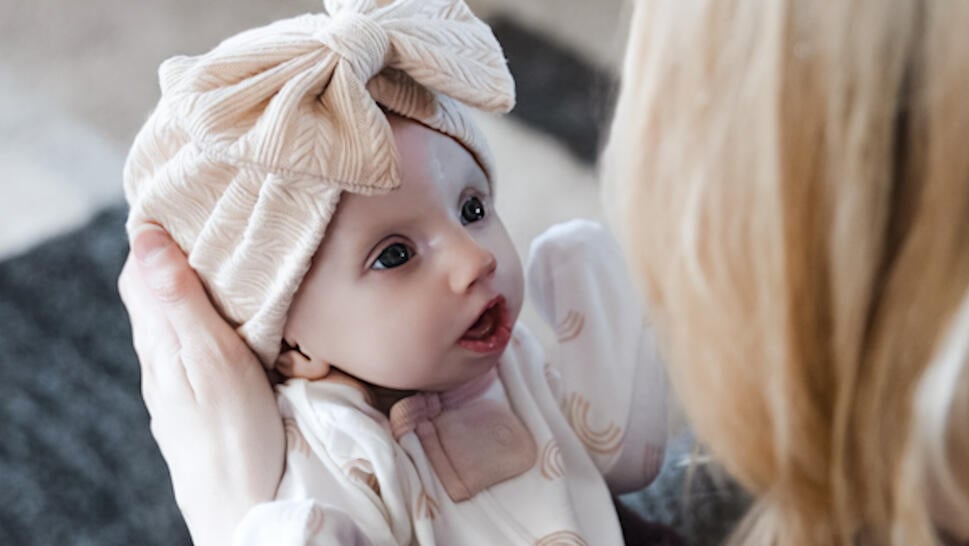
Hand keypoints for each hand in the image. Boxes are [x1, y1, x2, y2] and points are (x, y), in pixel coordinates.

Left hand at [118, 224, 284, 545]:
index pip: (138, 273)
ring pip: (172, 320)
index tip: (181, 201)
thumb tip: (144, 237)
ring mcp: (176, 383)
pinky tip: (227, 317)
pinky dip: (200, 317)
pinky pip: (190, 345)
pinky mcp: (197, 400)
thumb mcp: (210, 356)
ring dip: (186, 285)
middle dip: (170, 253)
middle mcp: (159, 360)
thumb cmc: (233, 432)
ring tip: (220, 259)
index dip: (153, 234)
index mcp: (159, 341)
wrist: (240, 503)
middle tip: (206, 221)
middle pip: (151, 294)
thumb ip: (180, 299)